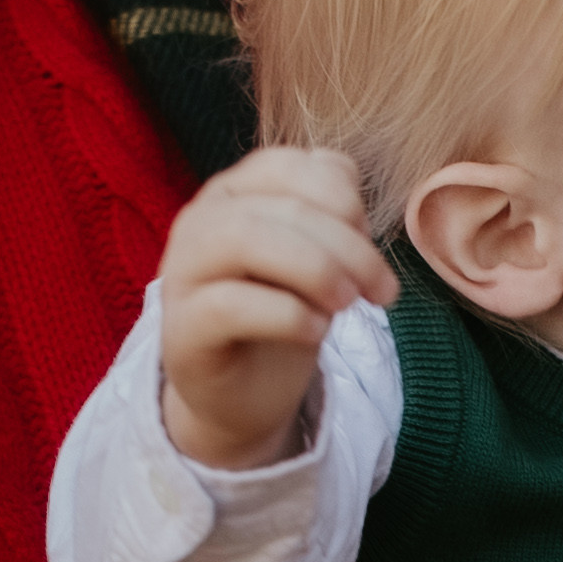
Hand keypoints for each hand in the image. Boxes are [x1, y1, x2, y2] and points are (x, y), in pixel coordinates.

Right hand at [158, 145, 393, 471]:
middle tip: (380, 290)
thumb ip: (333, 218)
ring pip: (244, 239)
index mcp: (234, 192)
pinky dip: (288, 315)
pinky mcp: (182, 328)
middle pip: (279, 206)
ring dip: (314, 269)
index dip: (344, 199)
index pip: (290, 165)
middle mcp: (200, 220)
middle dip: (346, 246)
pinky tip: (316, 331)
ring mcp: (183, 272)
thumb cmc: (282, 316)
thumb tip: (354, 211)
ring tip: (348, 304)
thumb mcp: (318, 258)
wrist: (242, 396)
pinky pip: (230, 305)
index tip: (372, 244)